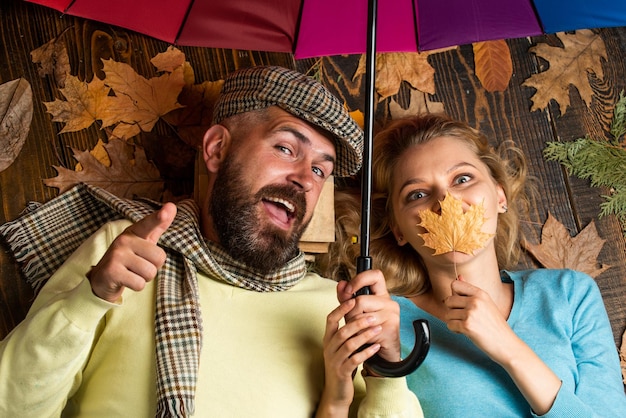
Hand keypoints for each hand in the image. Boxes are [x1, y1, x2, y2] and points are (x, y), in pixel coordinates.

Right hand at [87, 203, 176, 302]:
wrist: (103, 278)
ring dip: (145, 278)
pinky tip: (125, 280)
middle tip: (139, 266)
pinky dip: (136, 286)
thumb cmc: (129, 258)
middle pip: (159, 257)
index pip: (149, 223)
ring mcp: (116, 255)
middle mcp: (124, 240)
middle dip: (154, 267)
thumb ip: (158, 226)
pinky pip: (140, 283)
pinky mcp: (112, 271)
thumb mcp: (143, 241)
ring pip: (150, 272)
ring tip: (132, 273)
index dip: (159, 218)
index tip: (170, 208)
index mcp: (134, 232)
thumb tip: (172, 206)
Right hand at [318, 298, 382, 414]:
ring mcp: (334, 360)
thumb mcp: (340, 346)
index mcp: (327, 339)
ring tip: (378, 329)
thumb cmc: (341, 364)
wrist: (336, 392)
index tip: (354, 299)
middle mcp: (329, 348)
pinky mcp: (342, 372)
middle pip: (342, 331)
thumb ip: (346, 331)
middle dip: (358, 322)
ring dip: (365, 335)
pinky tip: (377, 347)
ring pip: (349, 344)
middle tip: (373, 316)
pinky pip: (355, 360)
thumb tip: (357, 311)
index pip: (330, 319)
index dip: (341, 308)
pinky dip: (367, 352)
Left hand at [337, 269, 400, 364]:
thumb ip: (347, 298)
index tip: (348, 290)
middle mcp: (389, 302)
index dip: (359, 280)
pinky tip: (363, 338)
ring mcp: (392, 315)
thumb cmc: (368, 330)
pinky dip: (360, 336)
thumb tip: (340, 284)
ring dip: (354, 326)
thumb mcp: (356, 312)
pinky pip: (367, 330)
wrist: (383, 352)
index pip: (375, 275)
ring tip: (357, 331)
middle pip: (361, 300)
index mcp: (381, 294)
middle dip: (350, 313)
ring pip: (361, 316)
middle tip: (351, 321)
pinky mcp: (391, 328)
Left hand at [444, 276, 514, 362]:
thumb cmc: (495, 325)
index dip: (454, 295)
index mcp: (480, 293)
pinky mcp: (467, 326)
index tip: (461, 304)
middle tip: (464, 317)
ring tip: (467, 325)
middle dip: (452, 310)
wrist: (506, 344)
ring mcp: (471, 313)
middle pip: (448, 300)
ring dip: (454, 321)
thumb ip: (470, 291)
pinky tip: (466, 332)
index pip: (455, 284)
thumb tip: (458, 277)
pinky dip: (455, 330)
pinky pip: (449, 325)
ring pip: (447, 314)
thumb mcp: (485, 303)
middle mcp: (475, 301)